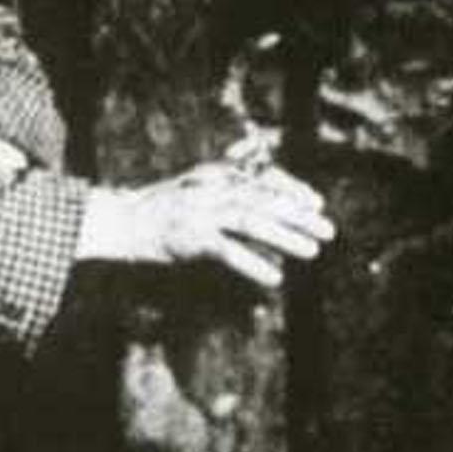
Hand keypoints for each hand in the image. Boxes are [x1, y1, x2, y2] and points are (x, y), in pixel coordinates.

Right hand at [77, 160, 334, 290]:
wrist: (123, 220)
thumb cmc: (166, 208)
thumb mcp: (201, 188)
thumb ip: (231, 190)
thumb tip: (270, 207)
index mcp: (218, 174)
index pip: (264, 177)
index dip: (293, 189)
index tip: (317, 203)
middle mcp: (214, 188)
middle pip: (265, 199)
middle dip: (300, 215)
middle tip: (329, 230)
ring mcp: (202, 212)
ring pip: (251, 221)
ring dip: (285, 238)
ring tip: (312, 252)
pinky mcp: (190, 238)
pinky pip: (227, 251)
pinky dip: (252, 264)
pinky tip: (274, 278)